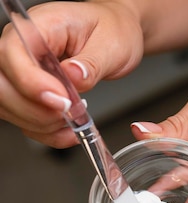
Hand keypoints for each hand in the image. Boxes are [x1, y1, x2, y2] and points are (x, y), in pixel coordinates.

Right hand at [0, 1, 143, 146]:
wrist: (117, 34)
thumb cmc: (112, 31)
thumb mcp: (111, 44)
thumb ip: (91, 63)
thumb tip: (74, 75)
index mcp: (39, 26)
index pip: (13, 52)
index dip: (31, 81)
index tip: (61, 100)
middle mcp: (22, 48)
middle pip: (2, 84)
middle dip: (34, 109)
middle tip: (69, 114)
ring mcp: (22, 71)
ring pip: (8, 105)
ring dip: (41, 124)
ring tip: (74, 120)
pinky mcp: (30, 92)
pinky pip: (24, 119)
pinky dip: (46, 132)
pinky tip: (68, 131)